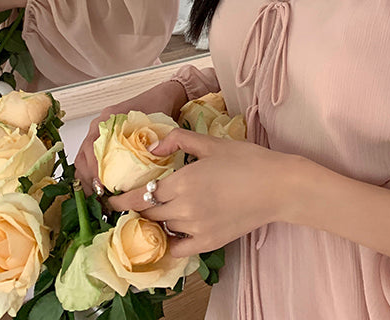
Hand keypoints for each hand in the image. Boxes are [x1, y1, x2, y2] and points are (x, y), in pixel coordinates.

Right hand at [74, 79, 187, 188]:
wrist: (166, 94)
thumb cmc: (161, 107)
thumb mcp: (154, 126)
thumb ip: (147, 147)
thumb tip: (136, 178)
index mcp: (108, 120)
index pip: (91, 148)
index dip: (94, 170)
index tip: (101, 186)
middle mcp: (100, 124)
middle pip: (83, 156)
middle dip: (87, 179)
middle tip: (97, 198)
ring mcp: (100, 129)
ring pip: (84, 158)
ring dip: (87, 178)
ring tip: (97, 197)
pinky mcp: (105, 136)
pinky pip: (90, 155)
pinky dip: (91, 172)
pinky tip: (99, 186)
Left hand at [108, 129, 294, 255]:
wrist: (278, 186)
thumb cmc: (247, 160)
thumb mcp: (211, 142)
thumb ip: (178, 140)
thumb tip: (152, 148)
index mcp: (182, 182)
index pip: (140, 194)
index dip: (122, 198)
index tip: (111, 199)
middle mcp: (184, 208)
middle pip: (148, 213)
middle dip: (137, 209)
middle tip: (131, 204)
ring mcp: (195, 228)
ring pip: (163, 228)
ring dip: (156, 221)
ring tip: (154, 213)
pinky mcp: (209, 243)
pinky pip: (178, 248)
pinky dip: (171, 242)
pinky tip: (171, 233)